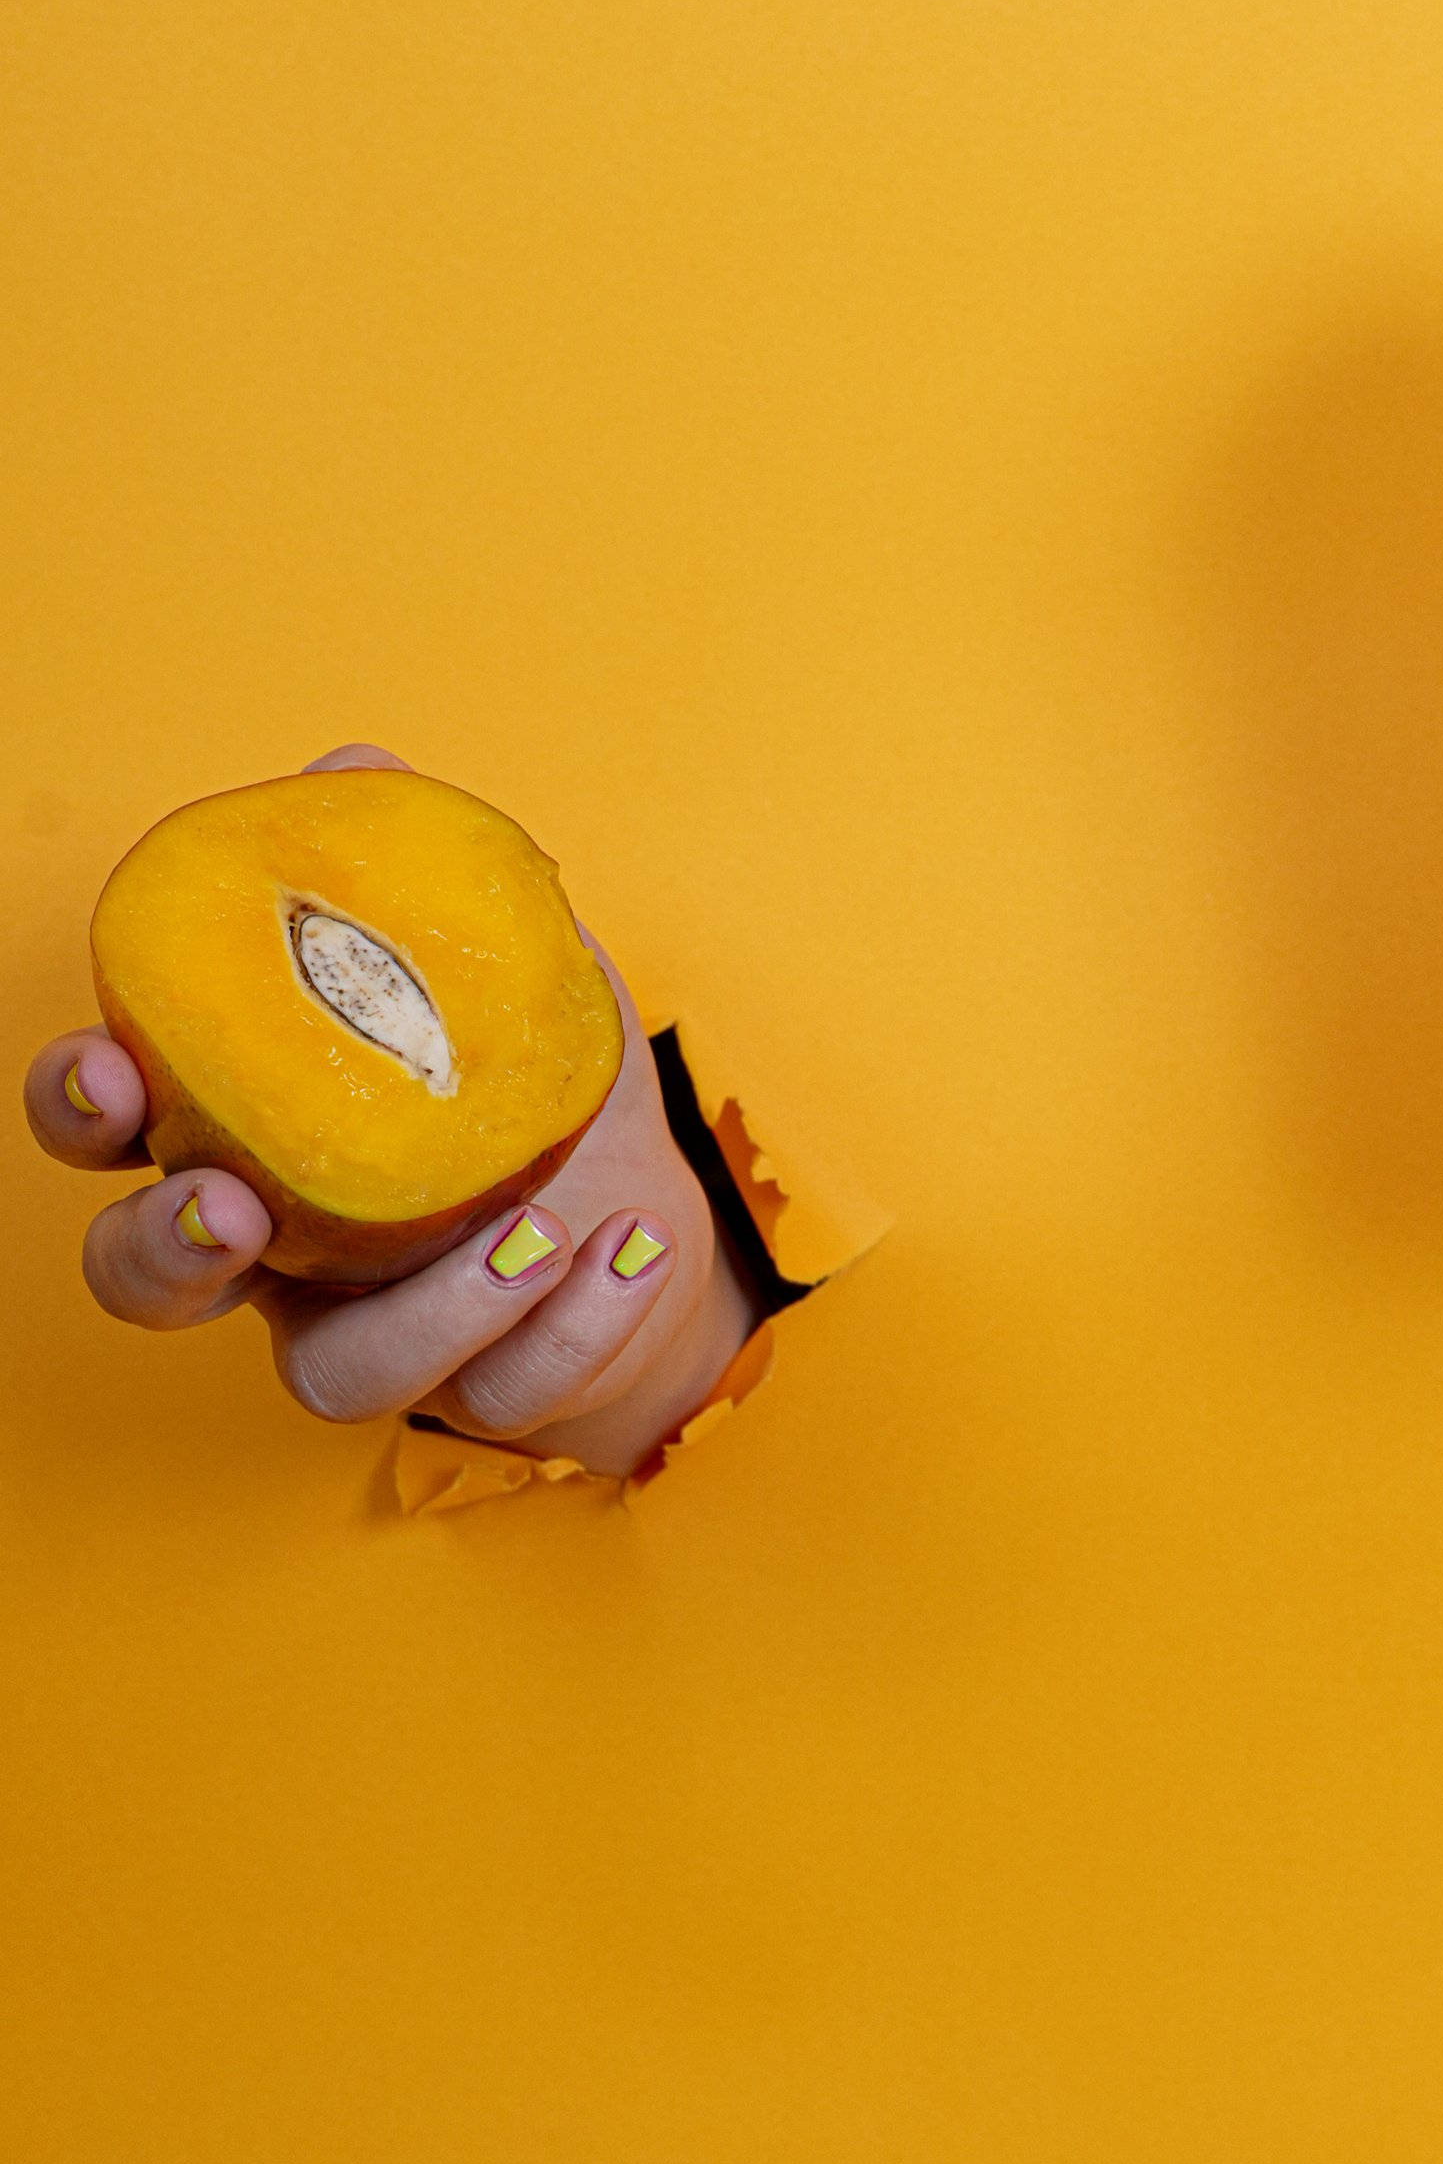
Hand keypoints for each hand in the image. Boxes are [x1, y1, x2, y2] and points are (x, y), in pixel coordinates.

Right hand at [22, 748, 754, 1474]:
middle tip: (235, 1205)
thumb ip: (415, 865)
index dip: (80, 1105)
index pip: (114, 1126)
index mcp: (252, 1128)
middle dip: (159, 1250)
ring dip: (430, 1307)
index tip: (113, 1072)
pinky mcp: (474, 1393)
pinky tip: (623, 1248)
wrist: (640, 1218)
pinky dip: (568, 1326)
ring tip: (536, 1227)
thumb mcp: (493, 952)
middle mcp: (280, 1249)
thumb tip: (347, 769)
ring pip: (328, 1376)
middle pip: (142, 1284)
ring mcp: (367, 1332)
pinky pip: (495, 1393)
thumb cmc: (530, 1079)